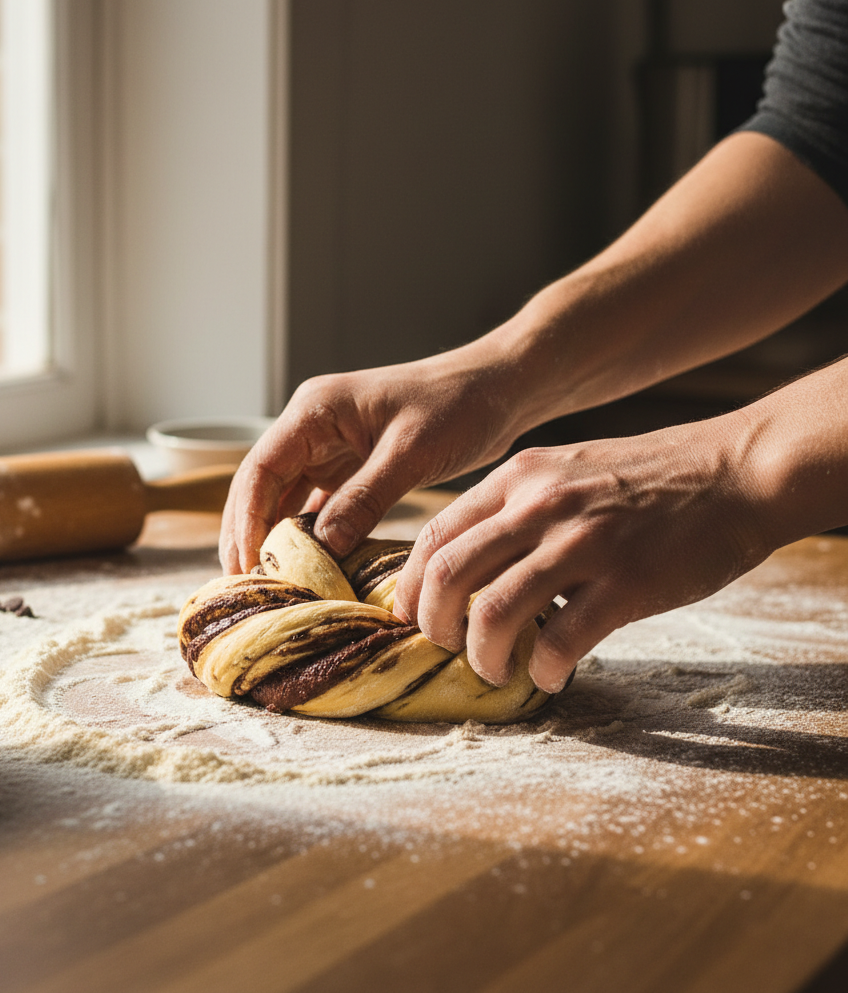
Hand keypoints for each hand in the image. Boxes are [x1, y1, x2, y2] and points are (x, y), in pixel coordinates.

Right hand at [219, 349, 519, 573]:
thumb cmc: (458, 406)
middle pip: (262, 485)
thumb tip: (322, 547)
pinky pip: (317, 504)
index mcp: (315, 411)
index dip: (246, 519)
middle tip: (243, 585)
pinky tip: (305, 565)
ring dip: (273, 536)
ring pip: (285, 497)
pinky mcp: (352, 466)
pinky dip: (308, 533)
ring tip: (265, 584)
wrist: (497, 389)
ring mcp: (331, 447)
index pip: (261, 469)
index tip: (245, 565)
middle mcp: (313, 427)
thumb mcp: (411, 453)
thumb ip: (364, 497)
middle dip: (248, 533)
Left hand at [392, 414, 772, 692]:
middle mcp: (538, 505)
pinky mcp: (627, 582)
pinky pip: (560, 641)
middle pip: (447, 576)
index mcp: (517, 478)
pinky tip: (550, 675)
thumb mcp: (563, 470)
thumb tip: (466, 565)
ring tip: (495, 670)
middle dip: (433, 626)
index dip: (410, 585)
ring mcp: (582, 542)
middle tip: (448, 648)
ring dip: (482, 657)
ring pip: (492, 613)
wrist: (734, 471)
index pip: (434, 535)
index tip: (411, 616)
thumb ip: (513, 507)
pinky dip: (543, 670)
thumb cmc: (644, 479)